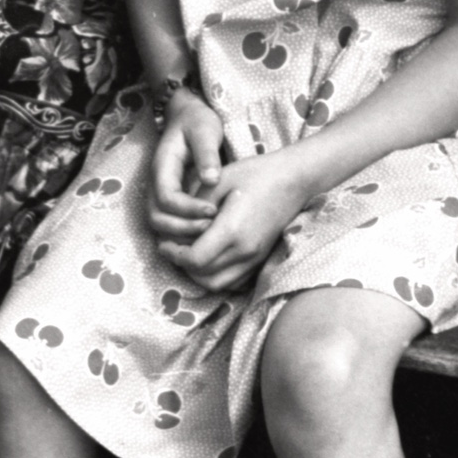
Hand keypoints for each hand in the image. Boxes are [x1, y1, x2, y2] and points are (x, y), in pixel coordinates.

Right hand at [146, 91, 225, 245]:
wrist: (188, 116)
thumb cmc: (197, 122)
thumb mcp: (205, 130)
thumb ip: (207, 154)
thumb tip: (211, 180)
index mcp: (162, 167)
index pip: (167, 198)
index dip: (188, 210)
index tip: (213, 210)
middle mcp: (155, 183)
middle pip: (156, 218)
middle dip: (182, 228)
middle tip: (210, 226)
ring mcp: (159, 192)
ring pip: (159, 224)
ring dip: (180, 234)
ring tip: (208, 230)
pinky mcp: (168, 198)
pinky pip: (167, 223)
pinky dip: (181, 232)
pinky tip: (203, 229)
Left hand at [157, 147, 311, 292]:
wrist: (294, 179)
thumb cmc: (256, 173)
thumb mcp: (220, 180)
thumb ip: (195, 205)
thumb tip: (177, 224)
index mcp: (232, 230)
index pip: (195, 259)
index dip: (174, 254)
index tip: (163, 242)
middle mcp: (244, 251)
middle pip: (203, 276)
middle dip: (182, 265)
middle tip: (171, 248)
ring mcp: (255, 258)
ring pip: (217, 284)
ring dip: (198, 274)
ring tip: (188, 253)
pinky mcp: (260, 259)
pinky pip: (233, 281)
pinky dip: (216, 276)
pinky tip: (209, 257)